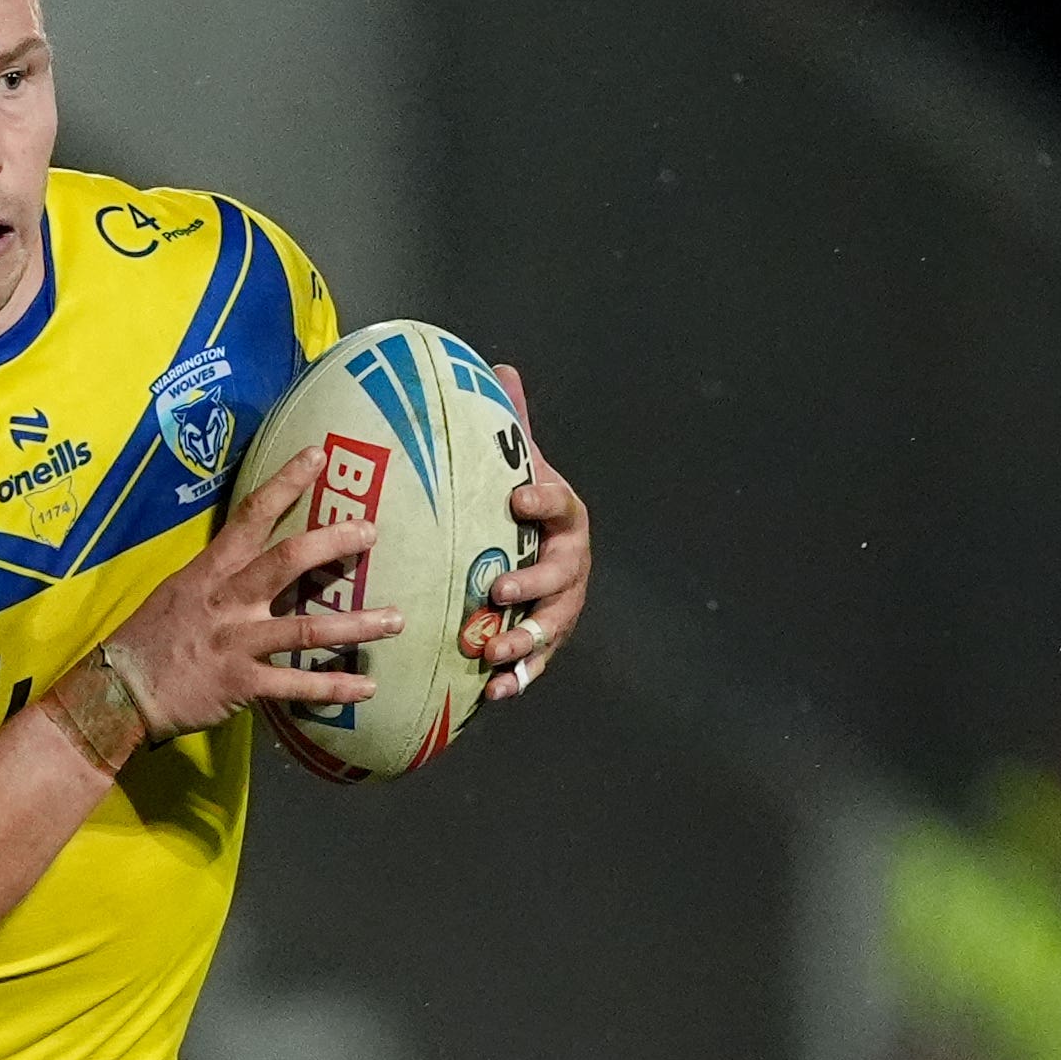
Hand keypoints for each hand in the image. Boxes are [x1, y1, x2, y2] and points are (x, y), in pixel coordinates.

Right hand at [70, 445, 396, 752]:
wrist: (119, 692)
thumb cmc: (149, 640)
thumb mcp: (178, 593)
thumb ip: (219, 578)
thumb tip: (255, 560)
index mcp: (212, 573)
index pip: (250, 516)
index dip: (285, 483)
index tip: (317, 456)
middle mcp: (228, 601)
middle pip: (287, 561)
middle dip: (333, 542)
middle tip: (371, 532)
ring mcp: (236, 642)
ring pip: (305, 630)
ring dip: (356, 625)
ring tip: (396, 619)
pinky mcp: (240, 683)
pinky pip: (295, 685)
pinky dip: (333, 686)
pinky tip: (366, 687)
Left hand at [475, 364, 589, 701]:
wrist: (528, 549)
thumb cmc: (512, 505)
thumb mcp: (513, 466)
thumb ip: (509, 425)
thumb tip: (499, 366)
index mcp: (562, 515)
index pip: (559, 504)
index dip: (543, 501)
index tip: (519, 498)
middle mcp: (569, 560)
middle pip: (560, 573)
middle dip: (532, 582)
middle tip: (499, 588)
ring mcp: (562, 603)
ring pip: (551, 623)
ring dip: (523, 638)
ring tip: (491, 650)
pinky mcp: (546, 638)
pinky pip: (537, 661)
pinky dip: (519, 677)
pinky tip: (496, 692)